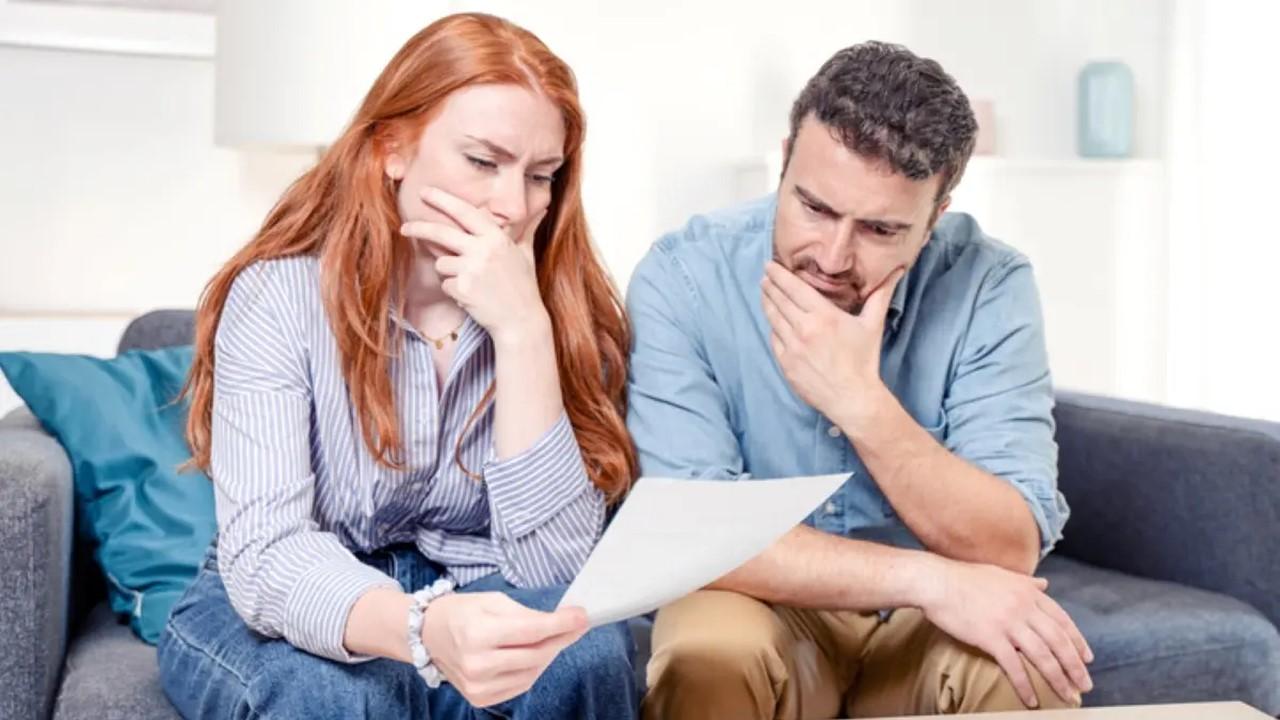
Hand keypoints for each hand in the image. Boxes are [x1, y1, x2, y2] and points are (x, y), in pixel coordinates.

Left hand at [400, 187, 549, 343]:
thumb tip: (542, 210)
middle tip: (405, 227)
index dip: (443, 200)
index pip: (465, 212)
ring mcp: (471, 269)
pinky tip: (472, 296)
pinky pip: (445, 284)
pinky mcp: (462, 288)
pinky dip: (454, 290)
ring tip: (472, 283)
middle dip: (419, 228)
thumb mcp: (526, 254)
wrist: (521, 320)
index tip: (426, 192)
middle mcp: (483, 250)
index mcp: (496, 238)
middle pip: (441, 233)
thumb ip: (526, 230)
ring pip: (441, 263)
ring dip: (450, 273)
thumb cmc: (524, 286)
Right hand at [421, 592, 588, 707]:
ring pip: (532, 672)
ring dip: (550, 654)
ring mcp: (478, 685)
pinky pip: (520, 685)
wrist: (428, 634)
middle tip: (577, 625)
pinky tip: (536, 654)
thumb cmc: (463, 612)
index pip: (532, 632)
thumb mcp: (494, 601)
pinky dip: (534, 670)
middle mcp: (477, 664)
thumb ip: (527, 615)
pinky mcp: (480, 698)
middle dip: (562, 638)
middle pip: (536, 655)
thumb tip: (562, 622)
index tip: (582, 616)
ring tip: (555, 638)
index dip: (562, 624)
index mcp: (477, 634)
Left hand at [760, 262, 904, 427]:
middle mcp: (804, 329)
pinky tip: (772, 320)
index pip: (794, 288)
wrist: (852, 398)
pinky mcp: (785, 363)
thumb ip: (880, 295)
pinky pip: (774, 339)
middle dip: (770, 285)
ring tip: (764, 292)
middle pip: (779, 300)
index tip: (770, 265)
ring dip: (767, 302)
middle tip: (765, 275)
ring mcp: (792, 347)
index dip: (779, 275)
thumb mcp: (873, 324)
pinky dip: (772, 326)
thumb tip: (896, 271)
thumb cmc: (863, 361)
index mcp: (823, 316)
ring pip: (773, 318)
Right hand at [915, 555, 1093, 707]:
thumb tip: (1045, 584)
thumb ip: (1026, 581)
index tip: (1087, 658)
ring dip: (1058, 679)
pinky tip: (1032, 700)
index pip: (1062, 620)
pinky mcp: (990, 637)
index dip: (1077, 641)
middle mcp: (1024, 607)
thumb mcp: (1001, 574)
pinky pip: (1013, 666)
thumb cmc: (964, 577)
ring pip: (1042, 656)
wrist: (936, 581)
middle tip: (1084, 684)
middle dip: (1075, 666)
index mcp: (1028, 592)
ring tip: (1067, 696)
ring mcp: (1008, 622)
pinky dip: (1025, 685)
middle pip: (1058, 641)